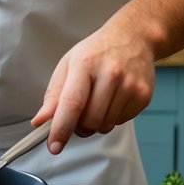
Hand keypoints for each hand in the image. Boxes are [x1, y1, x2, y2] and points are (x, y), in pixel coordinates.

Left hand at [30, 0, 183, 154]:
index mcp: (85, 64)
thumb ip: (53, 95)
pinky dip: (112, 118)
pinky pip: (121, 122)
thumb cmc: (96, 52)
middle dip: (79, 127)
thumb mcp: (68, 64)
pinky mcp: (144, 96)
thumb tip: (39, 121)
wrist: (133, 37)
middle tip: (78, 116)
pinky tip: (113, 99)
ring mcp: (130, 85)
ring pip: (105, 125)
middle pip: (90, 120)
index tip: (53, 146)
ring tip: (97, 103)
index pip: (72, 103)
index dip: (61, 128)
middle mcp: (110, 74)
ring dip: (96, 124)